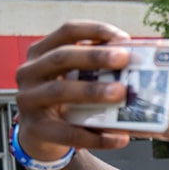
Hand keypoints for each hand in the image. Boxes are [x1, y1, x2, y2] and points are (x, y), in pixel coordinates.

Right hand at [14, 21, 133, 161]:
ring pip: (59, 92)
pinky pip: (69, 134)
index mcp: (41, 52)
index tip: (124, 38)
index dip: (95, 30)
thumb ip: (96, 68)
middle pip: (61, 57)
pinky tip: (121, 138)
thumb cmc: (65, 99)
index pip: (67, 31)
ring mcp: (28, 100)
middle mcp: (29, 72)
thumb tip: (140, 61)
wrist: (40, 135)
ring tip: (121, 93)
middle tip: (124, 59)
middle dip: (95, 57)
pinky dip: (97, 137)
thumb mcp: (74, 77)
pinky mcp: (36, 129)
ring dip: (92, 91)